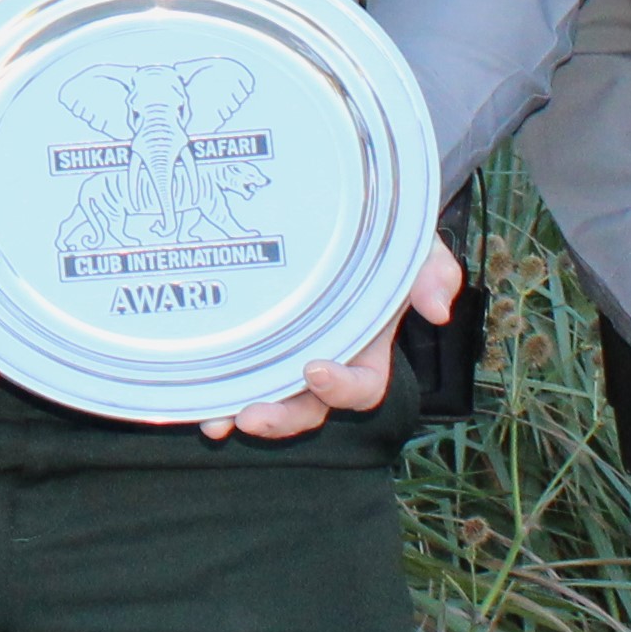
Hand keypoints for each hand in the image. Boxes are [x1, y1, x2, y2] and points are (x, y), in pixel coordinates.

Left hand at [213, 242, 464, 441]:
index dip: (343, 389)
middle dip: (282, 418)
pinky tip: (192, 393)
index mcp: (367, 347)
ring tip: (215, 422)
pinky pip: (234, 372)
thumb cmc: (381, 235)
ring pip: (266, 399)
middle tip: (253, 416)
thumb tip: (438, 309)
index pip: (363, 386)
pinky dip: (214, 388)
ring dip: (241, 414)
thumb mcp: (413, 245)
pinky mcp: (251, 337)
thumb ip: (433, 271)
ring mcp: (285, 352)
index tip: (317, 370)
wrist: (340, 209)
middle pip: (308, 408)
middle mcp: (326, 359)